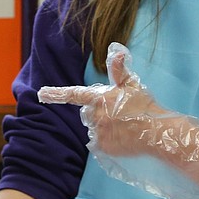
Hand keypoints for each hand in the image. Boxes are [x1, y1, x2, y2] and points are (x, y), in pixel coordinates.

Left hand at [39, 42, 169, 156]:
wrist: (157, 133)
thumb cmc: (146, 107)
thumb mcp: (133, 85)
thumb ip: (120, 70)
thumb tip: (117, 51)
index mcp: (100, 98)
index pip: (74, 94)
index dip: (56, 93)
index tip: (41, 93)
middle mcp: (95, 115)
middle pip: (87, 113)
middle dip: (98, 112)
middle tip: (119, 114)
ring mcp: (98, 132)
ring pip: (94, 128)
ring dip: (104, 127)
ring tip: (124, 126)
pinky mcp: (103, 147)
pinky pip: (99, 143)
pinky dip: (108, 141)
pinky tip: (122, 138)